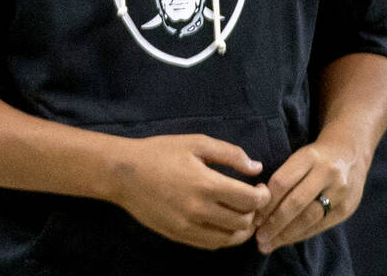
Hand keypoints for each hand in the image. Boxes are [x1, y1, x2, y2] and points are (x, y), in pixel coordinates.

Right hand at [111, 134, 270, 249]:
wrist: (123, 174)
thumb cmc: (160, 152)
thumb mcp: (196, 143)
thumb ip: (230, 154)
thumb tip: (256, 168)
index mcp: (206, 184)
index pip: (250, 200)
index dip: (263, 195)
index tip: (260, 186)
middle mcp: (199, 210)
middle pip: (243, 222)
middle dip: (255, 211)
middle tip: (252, 198)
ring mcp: (188, 227)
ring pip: (229, 239)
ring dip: (243, 228)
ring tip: (242, 213)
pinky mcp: (179, 236)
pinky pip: (211, 245)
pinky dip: (224, 237)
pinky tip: (224, 223)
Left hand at [253, 134, 364, 254]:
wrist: (351, 153)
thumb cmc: (316, 158)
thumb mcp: (299, 157)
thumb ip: (283, 178)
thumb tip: (258, 209)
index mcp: (310, 156)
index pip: (282, 183)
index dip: (266, 203)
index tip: (253, 219)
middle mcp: (327, 173)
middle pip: (296, 202)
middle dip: (274, 223)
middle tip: (259, 238)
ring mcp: (340, 191)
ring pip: (309, 218)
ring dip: (286, 235)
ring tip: (269, 244)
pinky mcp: (347, 208)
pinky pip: (320, 226)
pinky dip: (301, 235)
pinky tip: (287, 240)